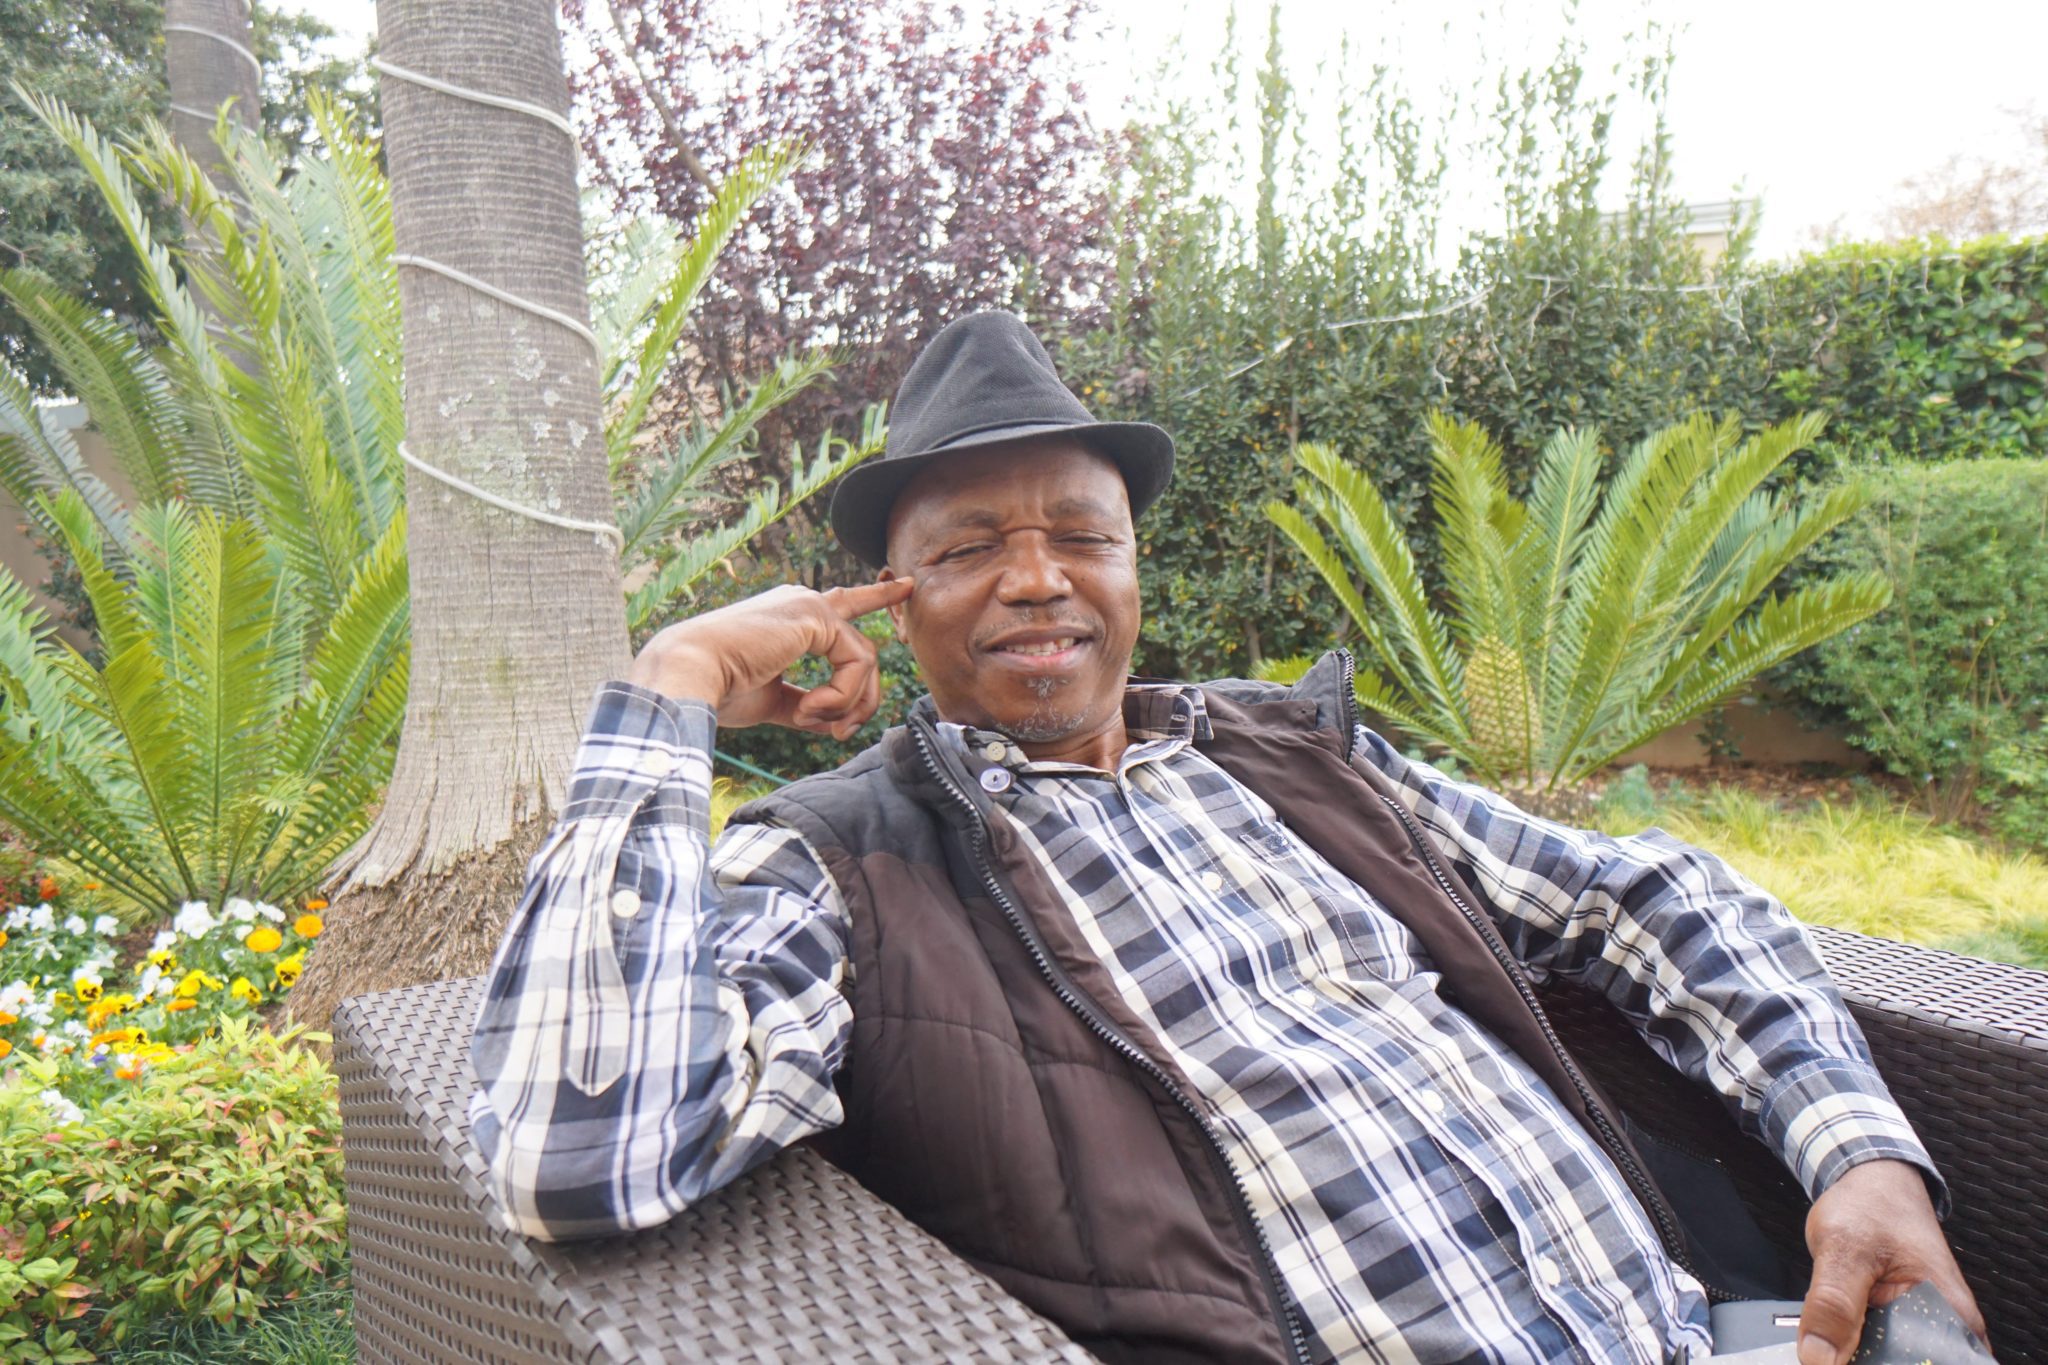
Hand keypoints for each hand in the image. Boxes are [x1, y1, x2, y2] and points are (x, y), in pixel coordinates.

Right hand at [626, 579, 914, 739]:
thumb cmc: (719, 689)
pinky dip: (839, 697)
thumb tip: (835, 724)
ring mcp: (811, 605)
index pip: (844, 605)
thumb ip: (807, 705)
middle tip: (843, 732)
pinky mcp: (818, 616)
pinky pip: (856, 665)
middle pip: (864, 639)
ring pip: (865, 662)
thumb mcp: (772, 701)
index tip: (906, 585)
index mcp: (790, 618)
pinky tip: (808, 709)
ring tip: (810, 720)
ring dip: (845, 704)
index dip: (877, 596)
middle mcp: (803, 602)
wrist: (690, 675)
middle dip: (866, 693)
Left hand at [1797, 1158, 1986, 1364]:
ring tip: (1831, 1333)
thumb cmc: (1870, 1206)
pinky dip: (1853, 1345)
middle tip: (1825, 1344)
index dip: (1874, 1364)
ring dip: (1854, 1355)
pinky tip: (1836, 1333)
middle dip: (1860, 1359)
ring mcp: (1929, 1328)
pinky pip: (1879, 1349)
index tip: (1832, 1361)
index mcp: (1952, 1316)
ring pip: (1887, 1360)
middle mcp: (1951, 1329)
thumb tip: (1819, 1358)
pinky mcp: (1906, 1325)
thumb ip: (1832, 1305)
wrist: (1874, 1183)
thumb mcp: (1843, 1250)